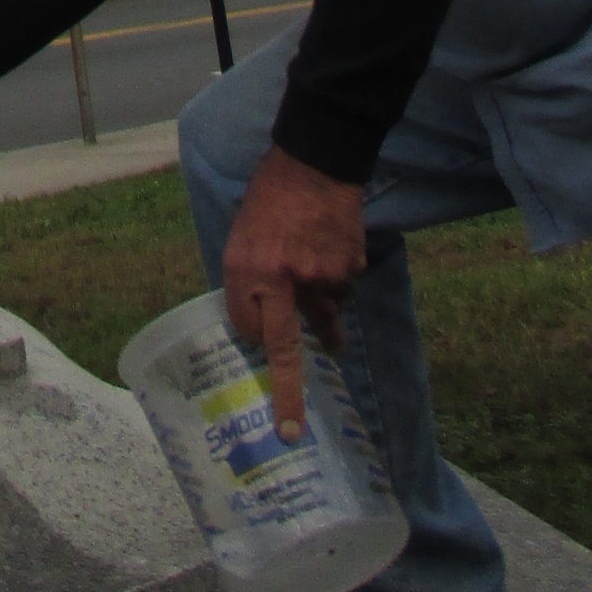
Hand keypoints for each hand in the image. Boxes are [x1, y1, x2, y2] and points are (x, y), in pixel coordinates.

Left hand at [221, 147, 368, 442]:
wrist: (314, 161)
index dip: (252, 339)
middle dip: (288, 397)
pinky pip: (341, 294)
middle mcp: (284, 279)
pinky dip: (335, 285)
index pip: (248, 328)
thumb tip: (257, 325)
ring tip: (317, 288)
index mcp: (249, 268)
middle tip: (292, 431)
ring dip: (319, 314)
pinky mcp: (349, 270)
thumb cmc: (269, 197)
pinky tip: (327, 255)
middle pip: (286, 350)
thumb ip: (247, 281)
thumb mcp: (242, 236)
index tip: (255, 351)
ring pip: (321, 317)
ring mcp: (321, 277)